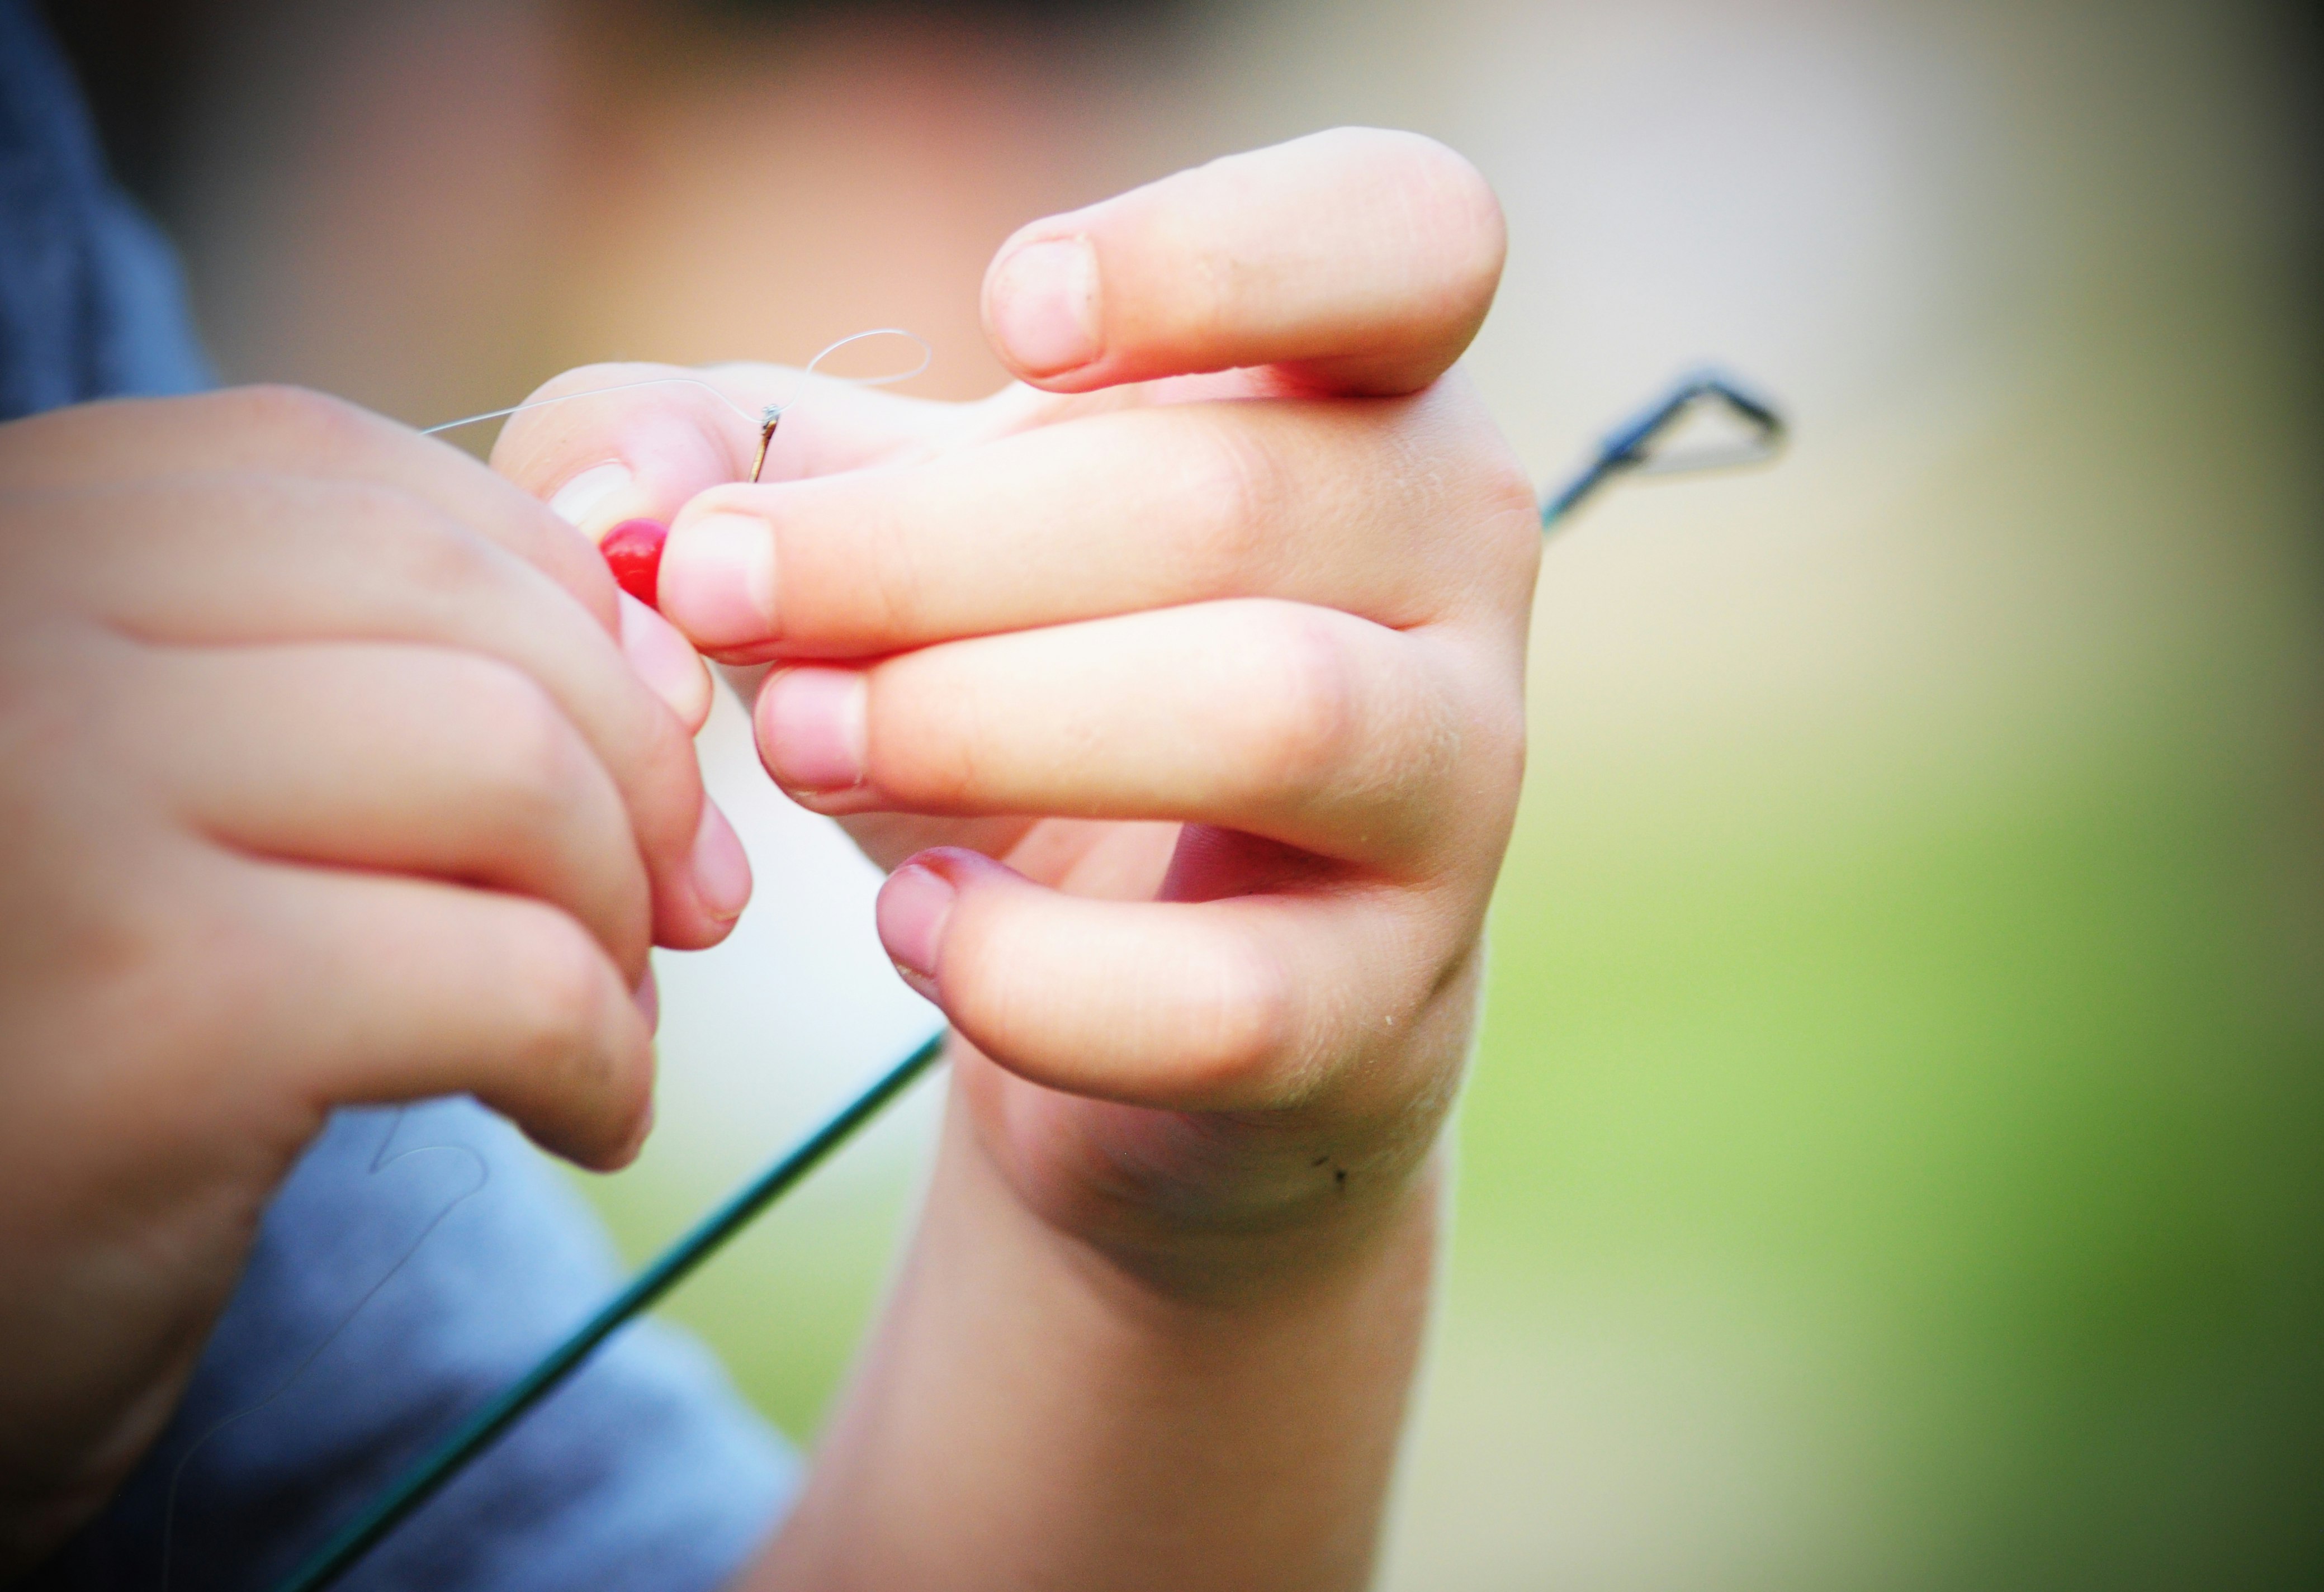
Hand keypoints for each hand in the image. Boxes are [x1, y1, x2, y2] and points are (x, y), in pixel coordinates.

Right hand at [0, 388, 750, 1564]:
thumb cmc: (44, 1025)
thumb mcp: (148, 780)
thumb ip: (337, 661)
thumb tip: (659, 639)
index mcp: (3, 539)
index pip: (349, 479)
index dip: (550, 595)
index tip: (647, 730)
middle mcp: (7, 626)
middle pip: (453, 600)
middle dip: (630, 750)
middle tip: (687, 897)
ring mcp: (67, 797)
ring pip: (509, 767)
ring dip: (617, 906)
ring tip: (608, 1012)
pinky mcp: (165, 1009)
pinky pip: (515, 982)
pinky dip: (602, 1059)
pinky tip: (584, 1122)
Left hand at [497, 128, 1531, 1276]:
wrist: (1129, 991)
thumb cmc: (1011, 690)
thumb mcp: (864, 526)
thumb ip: (704, 448)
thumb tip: (634, 505)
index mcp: (1358, 389)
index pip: (1413, 235)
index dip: (1216, 252)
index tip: (1007, 315)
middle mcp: (1455, 563)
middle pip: (1223, 497)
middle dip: (920, 551)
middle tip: (720, 596)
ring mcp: (1456, 789)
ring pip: (1273, 714)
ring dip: (982, 721)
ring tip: (806, 748)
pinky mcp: (1388, 1005)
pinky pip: (1228, 998)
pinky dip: (1028, 974)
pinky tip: (917, 929)